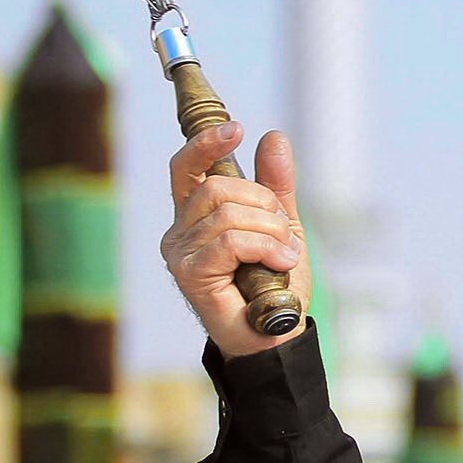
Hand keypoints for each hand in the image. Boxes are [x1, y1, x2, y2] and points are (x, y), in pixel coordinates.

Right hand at [162, 125, 309, 360]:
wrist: (276, 332)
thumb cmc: (273, 283)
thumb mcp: (281, 225)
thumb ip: (275, 185)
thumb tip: (272, 136)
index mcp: (196, 214)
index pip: (188, 166)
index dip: (208, 143)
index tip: (237, 130)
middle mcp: (179, 231)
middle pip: (219, 187)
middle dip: (265, 205)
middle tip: (282, 234)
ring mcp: (179, 253)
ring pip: (228, 213)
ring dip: (270, 231)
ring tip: (282, 256)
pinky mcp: (189, 273)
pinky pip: (231, 240)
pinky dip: (265, 248)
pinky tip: (278, 264)